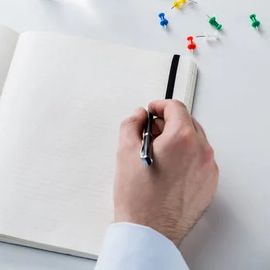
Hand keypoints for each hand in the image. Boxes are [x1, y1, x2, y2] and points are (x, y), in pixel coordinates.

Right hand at [114, 100, 218, 244]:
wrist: (149, 229)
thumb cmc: (138, 197)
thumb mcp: (125, 151)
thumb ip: (131, 125)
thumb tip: (138, 116)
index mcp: (182, 139)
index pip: (176, 108)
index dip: (160, 105)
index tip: (152, 111)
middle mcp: (201, 151)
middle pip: (187, 122)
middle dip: (168, 122)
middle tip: (150, 131)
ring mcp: (208, 169)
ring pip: (195, 141)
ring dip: (178, 140)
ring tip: (157, 153)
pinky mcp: (209, 184)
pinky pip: (199, 161)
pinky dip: (186, 157)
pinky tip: (167, 168)